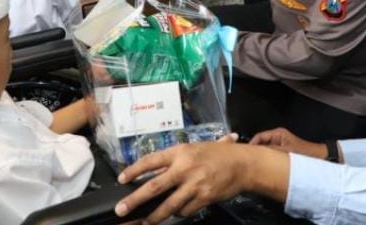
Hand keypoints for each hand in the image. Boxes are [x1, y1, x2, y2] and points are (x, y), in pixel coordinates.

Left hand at [115, 141, 252, 222]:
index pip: (150, 160)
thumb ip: (175, 160)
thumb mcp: (194, 149)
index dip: (134, 170)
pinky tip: (177, 213)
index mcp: (179, 152)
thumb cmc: (217, 154)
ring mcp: (194, 184)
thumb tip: (154, 170)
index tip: (122, 179)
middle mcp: (185, 168)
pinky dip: (179, 213)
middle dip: (135, 200)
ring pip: (169, 205)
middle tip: (122, 209)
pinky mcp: (204, 198)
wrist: (242, 163)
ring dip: (155, 216)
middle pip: (154, 187)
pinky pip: (185, 211)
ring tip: (145, 222)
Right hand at [250, 127, 327, 158]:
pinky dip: (268, 160)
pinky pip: (272, 155)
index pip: (258, 137)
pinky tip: (266, 167)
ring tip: (257, 164)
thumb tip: (256, 154)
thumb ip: (269, 151)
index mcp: (277, 134)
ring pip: (266, 151)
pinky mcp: (283, 152)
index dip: (251, 145)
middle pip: (261, 144)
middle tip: (250, 161)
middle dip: (256, 152)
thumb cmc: (303, 153)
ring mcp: (280, 145)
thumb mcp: (283, 152)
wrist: (318, 158)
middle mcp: (278, 137)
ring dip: (263, 157)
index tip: (246, 154)